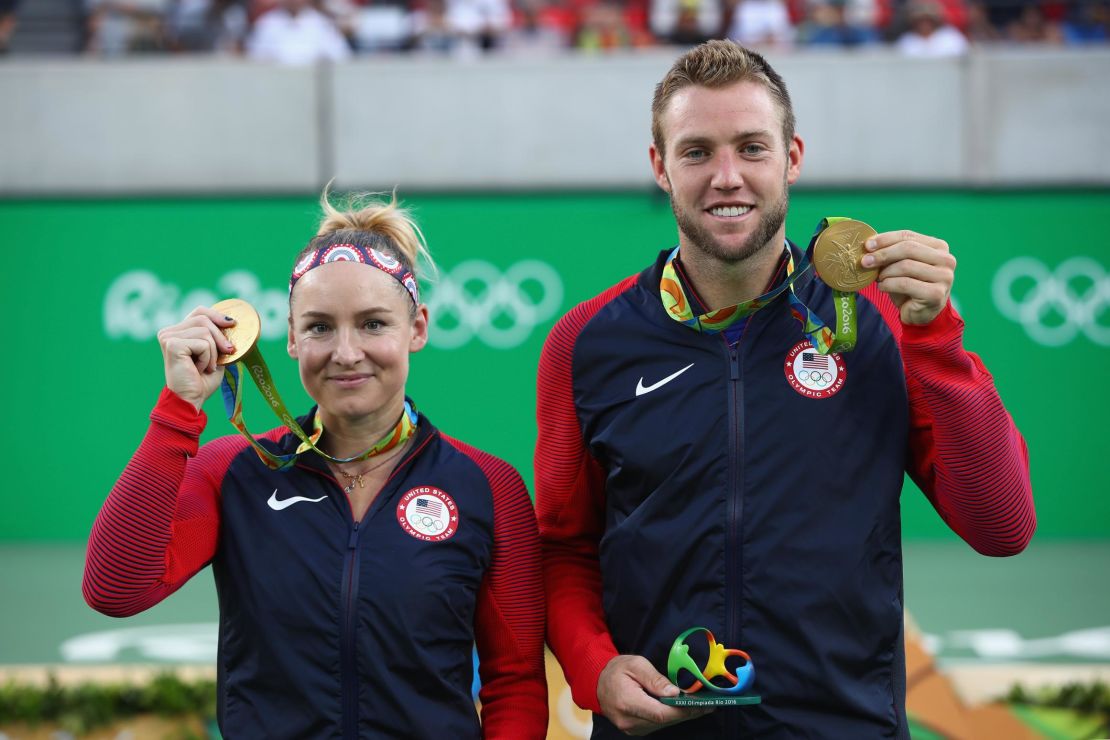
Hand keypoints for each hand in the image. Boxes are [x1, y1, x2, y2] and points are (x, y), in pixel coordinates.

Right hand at [156, 307, 237, 411]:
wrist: (190, 400)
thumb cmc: (202, 381)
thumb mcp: (215, 355)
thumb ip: (219, 339)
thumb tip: (233, 322)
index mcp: (177, 332)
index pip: (199, 312)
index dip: (216, 315)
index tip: (232, 323)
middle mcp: (169, 332)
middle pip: (203, 319)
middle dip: (221, 337)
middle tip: (228, 352)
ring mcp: (168, 337)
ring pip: (205, 331)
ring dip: (214, 353)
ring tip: (206, 367)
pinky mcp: (172, 344)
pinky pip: (203, 343)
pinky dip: (207, 358)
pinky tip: (199, 369)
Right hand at [597, 655, 714, 735]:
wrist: (597, 682)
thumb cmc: (617, 670)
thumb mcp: (636, 665)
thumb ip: (655, 679)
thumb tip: (674, 693)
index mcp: (628, 702)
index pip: (661, 713)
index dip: (683, 711)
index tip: (701, 705)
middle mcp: (629, 720)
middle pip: (665, 721)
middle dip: (687, 713)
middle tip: (708, 705)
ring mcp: (631, 728)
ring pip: (663, 724)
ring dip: (681, 716)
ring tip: (700, 706)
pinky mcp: (634, 729)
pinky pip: (657, 724)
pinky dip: (671, 717)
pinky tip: (683, 709)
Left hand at [861, 230, 956, 324]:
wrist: (921, 313)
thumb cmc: (909, 286)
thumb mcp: (901, 265)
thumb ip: (891, 253)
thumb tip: (868, 244)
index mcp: (939, 246)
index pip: (908, 236)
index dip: (885, 239)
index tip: (867, 245)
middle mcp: (946, 259)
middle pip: (908, 248)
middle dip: (883, 254)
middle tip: (865, 262)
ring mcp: (944, 277)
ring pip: (906, 266)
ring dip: (886, 272)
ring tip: (878, 278)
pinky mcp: (936, 293)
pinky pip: (905, 284)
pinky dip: (888, 284)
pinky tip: (882, 287)